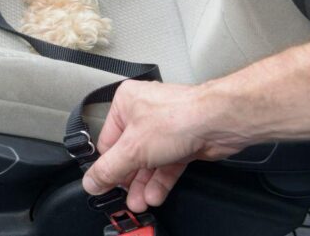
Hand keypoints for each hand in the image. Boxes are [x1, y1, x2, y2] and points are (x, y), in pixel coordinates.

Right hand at [82, 80, 243, 211]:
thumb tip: (90, 182)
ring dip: (144, 184)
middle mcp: (143, 114)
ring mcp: (164, 129)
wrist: (219, 122)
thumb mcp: (132, 149)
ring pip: (148, 161)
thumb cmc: (177, 118)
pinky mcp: (182, 142)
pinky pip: (166, 164)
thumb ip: (108, 169)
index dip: (107, 165)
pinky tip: (155, 195)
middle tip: (125, 198)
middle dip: (128, 179)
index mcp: (125, 104)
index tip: (105, 185)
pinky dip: (160, 181)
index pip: (108, 141)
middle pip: (129, 153)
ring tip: (139, 203)